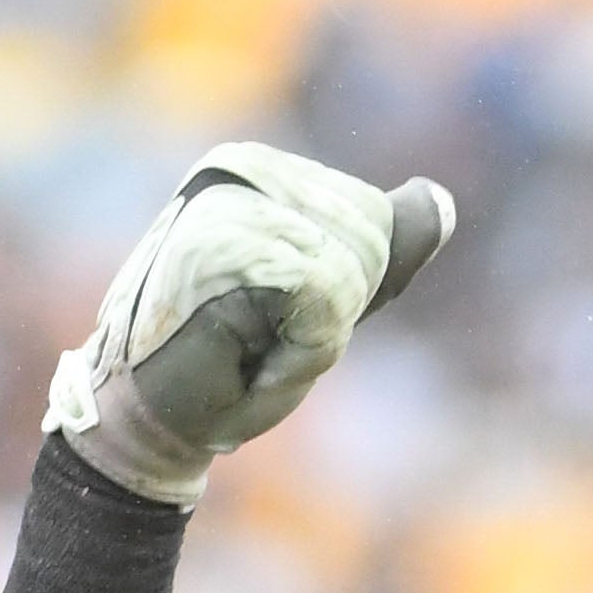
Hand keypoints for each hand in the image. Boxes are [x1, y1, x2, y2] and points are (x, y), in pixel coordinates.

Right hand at [43, 142, 454, 504]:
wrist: (153, 422)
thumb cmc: (229, 367)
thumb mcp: (319, 303)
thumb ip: (377, 251)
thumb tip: (439, 199)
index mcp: (255, 171)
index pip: (369, 220)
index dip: (344, 292)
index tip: (272, 317)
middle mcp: (238, 170)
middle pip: (367, 240)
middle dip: (333, 314)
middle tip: (256, 338)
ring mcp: (226, 202)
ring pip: (349, 271)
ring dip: (313, 335)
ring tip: (248, 346)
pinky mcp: (226, 245)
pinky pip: (327, 295)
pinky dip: (302, 346)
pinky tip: (246, 354)